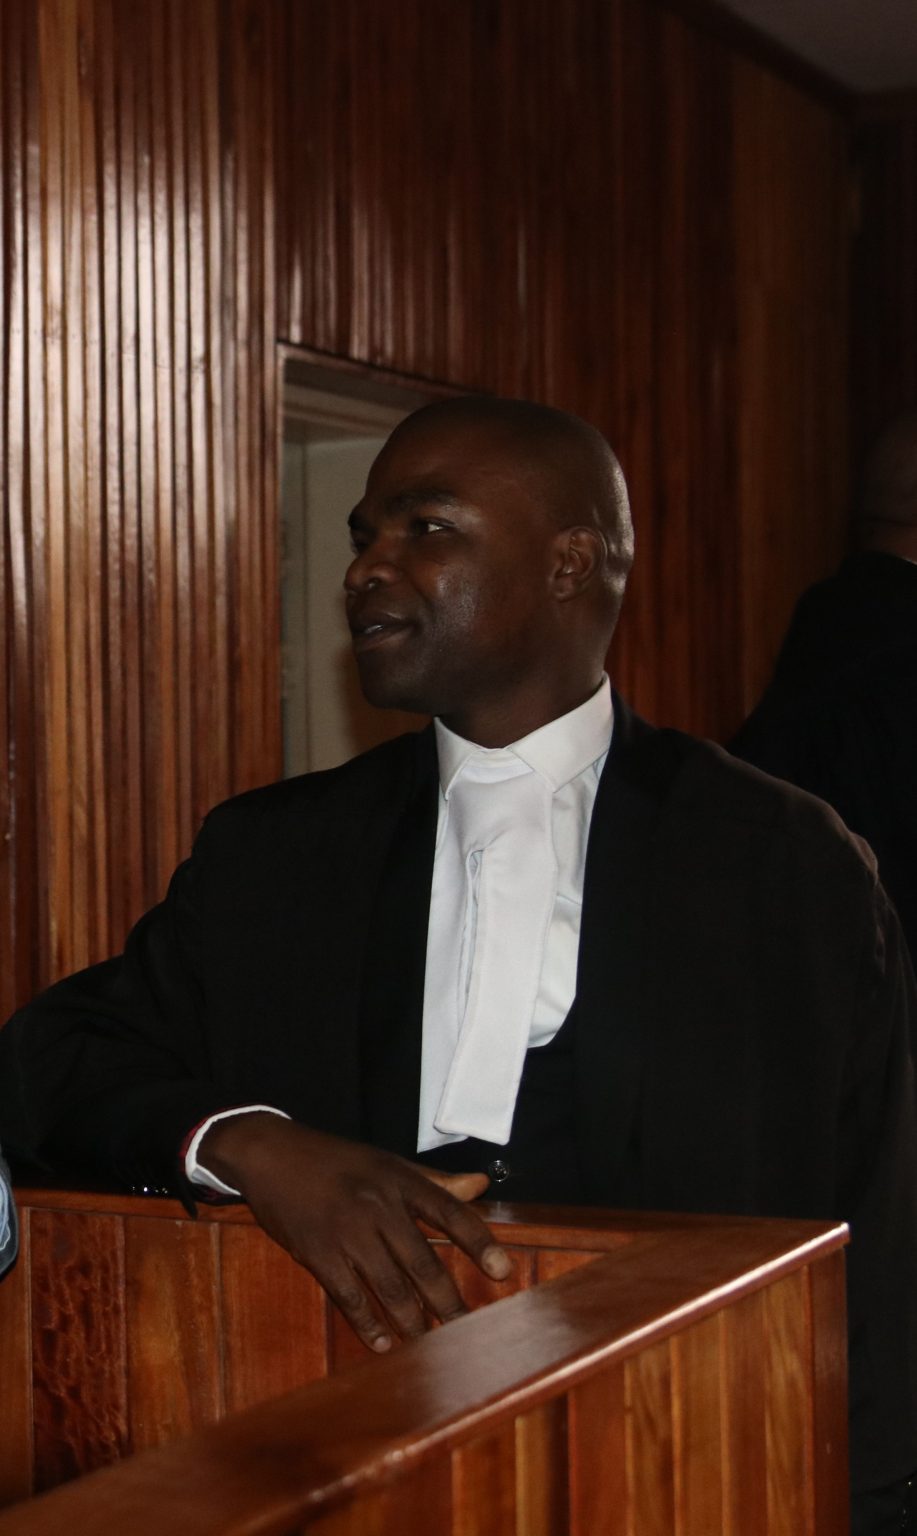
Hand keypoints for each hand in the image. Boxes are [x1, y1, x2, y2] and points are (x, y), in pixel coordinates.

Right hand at [199, 1113, 510, 1350]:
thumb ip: (435, 1181)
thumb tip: (481, 1186)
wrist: (273, 1154)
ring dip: (414, 1321)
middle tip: (470, 1332)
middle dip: (449, 1301)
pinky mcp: (317, 1254)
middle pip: (423, 1261)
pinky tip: (384, 1344)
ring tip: (432, 1345)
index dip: (479, 1243)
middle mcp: (378, 1205)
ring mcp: (347, 1231)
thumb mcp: (388, 1163)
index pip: (450, 1211)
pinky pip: (349, 1296)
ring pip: (390, 1285)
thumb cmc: (337, 1161)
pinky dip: (368, 1324)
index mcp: (399, 1180)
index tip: (503, 1272)